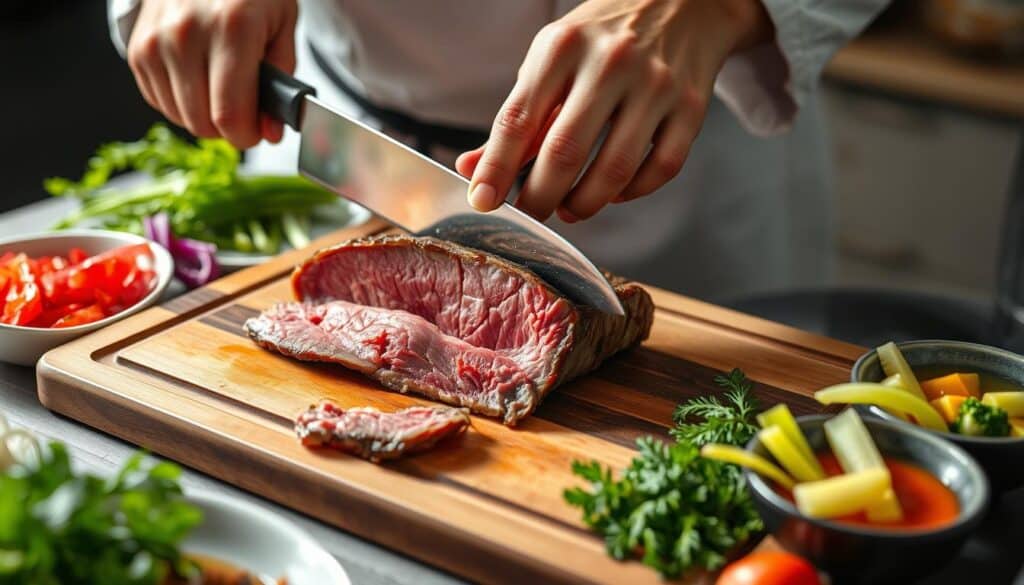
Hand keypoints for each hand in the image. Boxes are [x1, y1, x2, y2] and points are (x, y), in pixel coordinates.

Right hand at [126, 0, 297, 147]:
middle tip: (244, 110)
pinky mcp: (138, 50)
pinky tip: (199, 79)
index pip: (230, 114)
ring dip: (204, 117)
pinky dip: (182, 103)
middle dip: (228, 130)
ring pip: (180, 117)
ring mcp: (157, 42)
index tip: (258, 131)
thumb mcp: (283, 25)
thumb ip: (282, 82)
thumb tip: (270, 132)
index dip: (247, 136)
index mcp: (231, 29)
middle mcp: (187, 34)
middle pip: (202, 122)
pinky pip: (160, 102)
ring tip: (222, 90)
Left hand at [457, 0, 771, 221]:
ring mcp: (656, 84)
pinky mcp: (692, 106)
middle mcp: (610, 62)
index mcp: (562, 47)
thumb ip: (517, 118)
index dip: (497, 169)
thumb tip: (473, 169)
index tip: (483, 201)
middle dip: (540, 197)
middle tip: (532, 212)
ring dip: (584, 204)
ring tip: (569, 208)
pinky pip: (660, 169)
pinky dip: (632, 192)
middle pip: (565, 152)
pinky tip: (615, 191)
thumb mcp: (551, 62)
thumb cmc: (602, 39)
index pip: (518, 119)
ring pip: (615, 170)